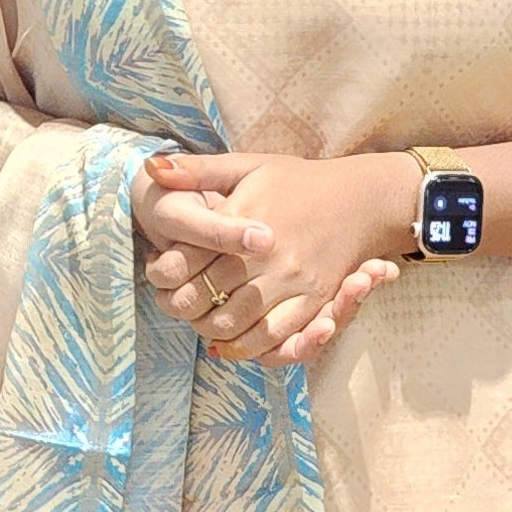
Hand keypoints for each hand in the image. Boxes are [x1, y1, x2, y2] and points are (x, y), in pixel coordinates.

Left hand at [133, 149, 408, 367]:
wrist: (360, 198)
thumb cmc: (297, 181)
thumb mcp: (247, 165)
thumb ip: (198, 170)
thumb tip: (151, 168)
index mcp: (246, 219)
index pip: (192, 259)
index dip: (169, 275)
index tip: (160, 278)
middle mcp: (269, 254)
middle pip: (212, 298)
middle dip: (186, 308)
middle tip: (174, 307)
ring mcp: (294, 279)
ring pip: (240, 323)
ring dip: (214, 331)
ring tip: (201, 324)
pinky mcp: (315, 299)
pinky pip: (277, 336)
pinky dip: (249, 346)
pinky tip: (230, 343)